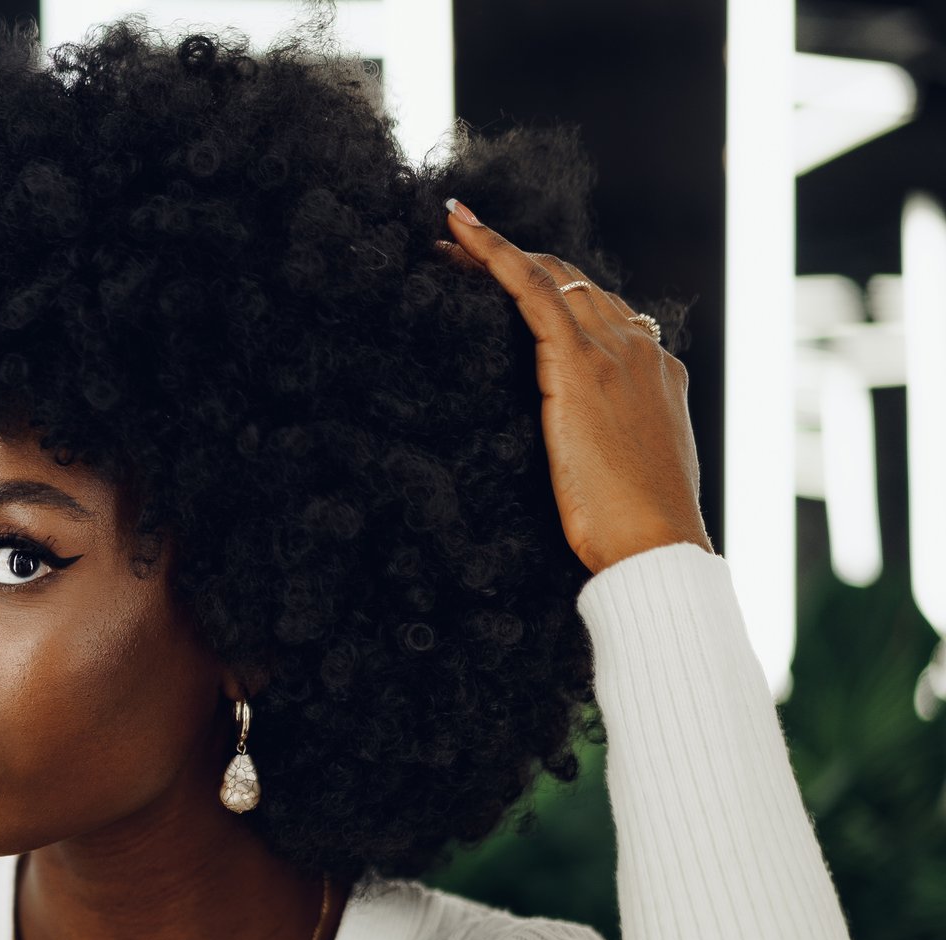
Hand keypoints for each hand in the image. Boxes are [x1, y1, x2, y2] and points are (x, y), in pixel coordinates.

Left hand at [439, 198, 711, 576]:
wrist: (655, 543)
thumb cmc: (636, 524)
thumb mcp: (625, 464)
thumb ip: (607, 432)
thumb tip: (579, 435)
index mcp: (652, 369)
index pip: (597, 309)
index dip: (552, 286)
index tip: (513, 274)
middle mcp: (637, 347)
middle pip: (571, 283)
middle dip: (516, 261)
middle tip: (458, 248)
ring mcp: (611, 351)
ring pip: (549, 277)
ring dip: (495, 252)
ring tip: (448, 239)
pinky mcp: (579, 365)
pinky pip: (531, 292)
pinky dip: (495, 253)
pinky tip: (460, 231)